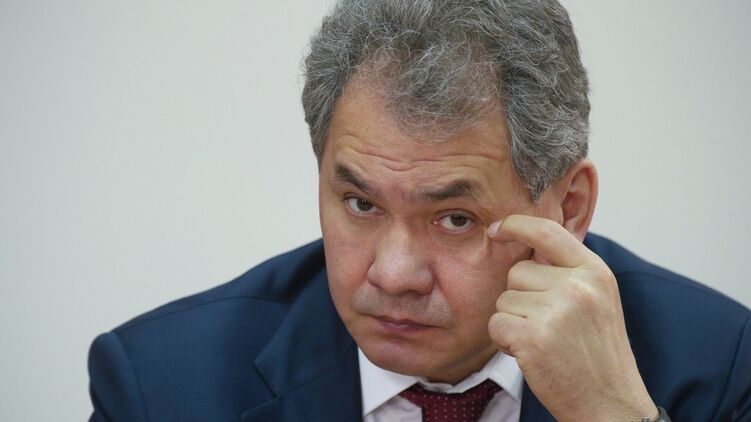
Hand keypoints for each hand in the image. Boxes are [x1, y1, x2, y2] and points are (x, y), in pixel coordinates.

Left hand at [487, 215, 657, 421]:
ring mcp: (555, 311)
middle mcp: (577, 286)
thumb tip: (527, 244)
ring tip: (544, 341)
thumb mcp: (597, 300)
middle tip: (548, 326)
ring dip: (513, 321)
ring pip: (504, 299)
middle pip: (517, 272)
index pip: (548, 232)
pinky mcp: (533, 337)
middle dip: (521, 297)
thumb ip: (568, 271)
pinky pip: (496, 323)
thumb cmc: (597, 354)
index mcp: (596, 273)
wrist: (609, 404)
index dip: (517, 225)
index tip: (498, 227)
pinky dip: (504, 340)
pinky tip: (530, 353)